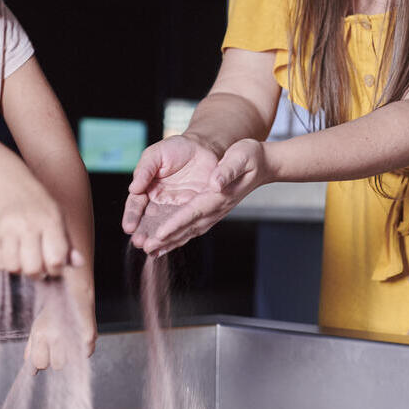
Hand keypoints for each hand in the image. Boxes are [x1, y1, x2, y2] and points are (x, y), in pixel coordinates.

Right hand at [0, 175, 78, 278]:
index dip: (57, 269)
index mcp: (50, 221)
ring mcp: (7, 230)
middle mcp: (28, 225)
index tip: (55, 264)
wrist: (9, 187)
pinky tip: (13, 251)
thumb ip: (68, 244)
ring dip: (21, 269)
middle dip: (38, 273)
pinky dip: (7, 263)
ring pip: (14, 268)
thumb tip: (79, 263)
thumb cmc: (39, 207)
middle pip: (33, 268)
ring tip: (25, 257)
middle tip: (39, 265)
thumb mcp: (59, 219)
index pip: (56, 259)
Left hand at [23, 270, 95, 372]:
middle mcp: (55, 335)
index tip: (45, 354)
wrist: (72, 287)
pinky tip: (80, 337)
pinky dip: (84, 350)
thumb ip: (31, 348)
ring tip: (69, 340)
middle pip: (56, 365)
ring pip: (70, 362)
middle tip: (59, 344)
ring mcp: (72, 336)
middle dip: (57, 358)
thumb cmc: (53, 308)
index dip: (43, 359)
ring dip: (70, 355)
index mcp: (40, 333)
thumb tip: (31, 371)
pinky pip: (86, 354)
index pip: (39, 363)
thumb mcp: (37, 326)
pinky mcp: (89, 335)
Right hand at [122, 135, 218, 250]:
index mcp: (147, 188)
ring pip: (164, 226)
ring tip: (151, 248)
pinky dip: (175, 237)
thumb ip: (144, 170)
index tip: (128, 226)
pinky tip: (167, 248)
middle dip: (143, 232)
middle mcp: (159, 202)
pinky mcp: (192, 211)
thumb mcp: (156, 154)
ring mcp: (176, 208)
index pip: (136, 205)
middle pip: (148, 220)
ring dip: (157, 238)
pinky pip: (183, 226)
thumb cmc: (178, 148)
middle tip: (139, 242)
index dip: (132, 215)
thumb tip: (133, 188)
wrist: (205, 147)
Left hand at [126, 138, 270, 254]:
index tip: (160, 233)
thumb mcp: (241, 157)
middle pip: (188, 227)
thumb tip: (216, 183)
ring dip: (169, 242)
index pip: (194, 212)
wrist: (262, 165)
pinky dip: (177, 236)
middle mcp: (216, 209)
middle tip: (147, 248)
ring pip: (188, 231)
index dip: (176, 223)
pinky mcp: (210, 211)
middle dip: (167, 239)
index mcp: (219, 196)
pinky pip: (191, 227)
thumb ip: (228, 170)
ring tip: (150, 251)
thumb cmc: (250, 157)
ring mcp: (214, 212)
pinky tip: (165, 243)